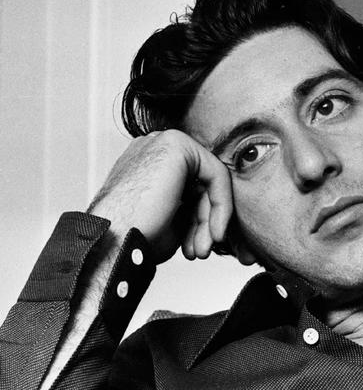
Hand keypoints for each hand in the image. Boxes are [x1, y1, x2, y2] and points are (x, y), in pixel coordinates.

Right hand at [88, 129, 232, 263]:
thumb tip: (217, 207)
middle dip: (205, 221)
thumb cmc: (135, 236)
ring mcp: (163, 141)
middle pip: (200, 183)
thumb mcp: (172, 219)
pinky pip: (216, 174)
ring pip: (209, 181)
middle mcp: (154, 146)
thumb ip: (192, 205)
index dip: (199, 219)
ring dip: (210, 219)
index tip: (199, 247)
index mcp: (148, 163)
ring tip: (202, 249)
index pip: (190, 187)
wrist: (113, 242)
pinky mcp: (177, 145)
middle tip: (202, 251)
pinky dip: (221, 205)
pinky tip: (215, 231)